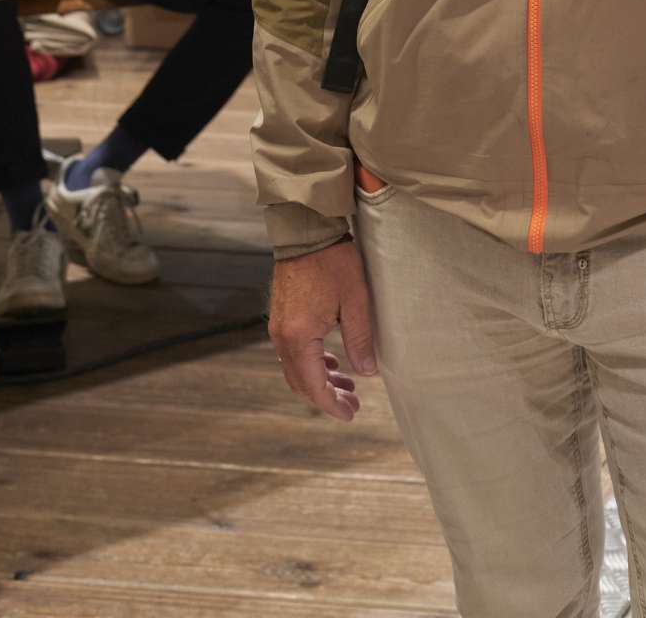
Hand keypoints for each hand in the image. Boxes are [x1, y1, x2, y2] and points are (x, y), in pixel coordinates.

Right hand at [268, 239, 376, 421]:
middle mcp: (282, 336)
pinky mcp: (281, 317)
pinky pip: (292, 352)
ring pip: (296, 368)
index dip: (331, 405)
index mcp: (299, 337)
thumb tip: (367, 372)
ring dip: (319, 381)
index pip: (314, 385)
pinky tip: (332, 362)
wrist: (306, 231)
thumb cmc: (333, 262)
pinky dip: (312, 364)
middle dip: (326, 397)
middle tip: (352, 404)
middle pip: (301, 382)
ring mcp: (278, 327)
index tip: (350, 414)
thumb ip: (361, 339)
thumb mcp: (355, 301)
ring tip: (347, 385)